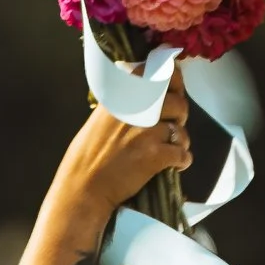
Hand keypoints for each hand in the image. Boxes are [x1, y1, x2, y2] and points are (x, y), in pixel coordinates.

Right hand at [62, 68, 190, 216]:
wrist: (82, 189)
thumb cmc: (86, 157)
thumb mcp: (100, 117)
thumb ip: (123, 101)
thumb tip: (141, 87)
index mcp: (123, 96)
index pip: (159, 74)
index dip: (174, 79)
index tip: (175, 89)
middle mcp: (138, 109)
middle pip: (177, 102)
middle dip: (180, 113)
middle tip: (173, 124)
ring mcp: (148, 132)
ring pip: (181, 130)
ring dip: (181, 140)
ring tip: (172, 148)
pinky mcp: (156, 155)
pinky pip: (182, 153)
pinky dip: (182, 160)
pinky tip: (176, 164)